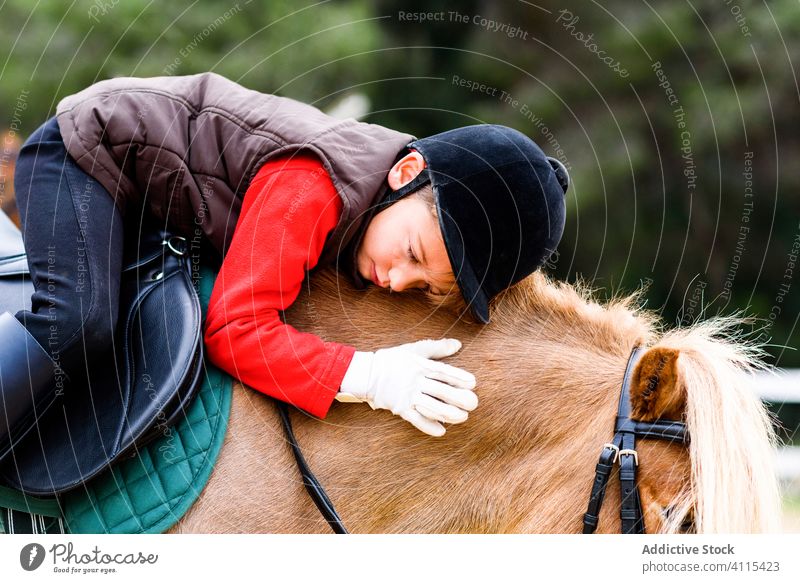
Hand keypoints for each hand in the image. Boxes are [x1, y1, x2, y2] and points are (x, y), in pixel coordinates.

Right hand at [336, 338, 477, 436]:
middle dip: (458, 398)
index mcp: (420, 366)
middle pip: (441, 391)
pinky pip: (416, 420)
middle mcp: (415, 382)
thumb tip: (457, 344)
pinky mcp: (400, 409)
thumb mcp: (414, 350)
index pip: (443, 372)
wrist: (366, 374)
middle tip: (473, 403)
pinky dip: (429, 426)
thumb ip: (437, 348)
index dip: (458, 377)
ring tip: (463, 417)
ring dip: (449, 414)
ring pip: (432, 407)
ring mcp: (408, 396)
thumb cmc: (392, 360)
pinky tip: (441, 431)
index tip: (473, 383)